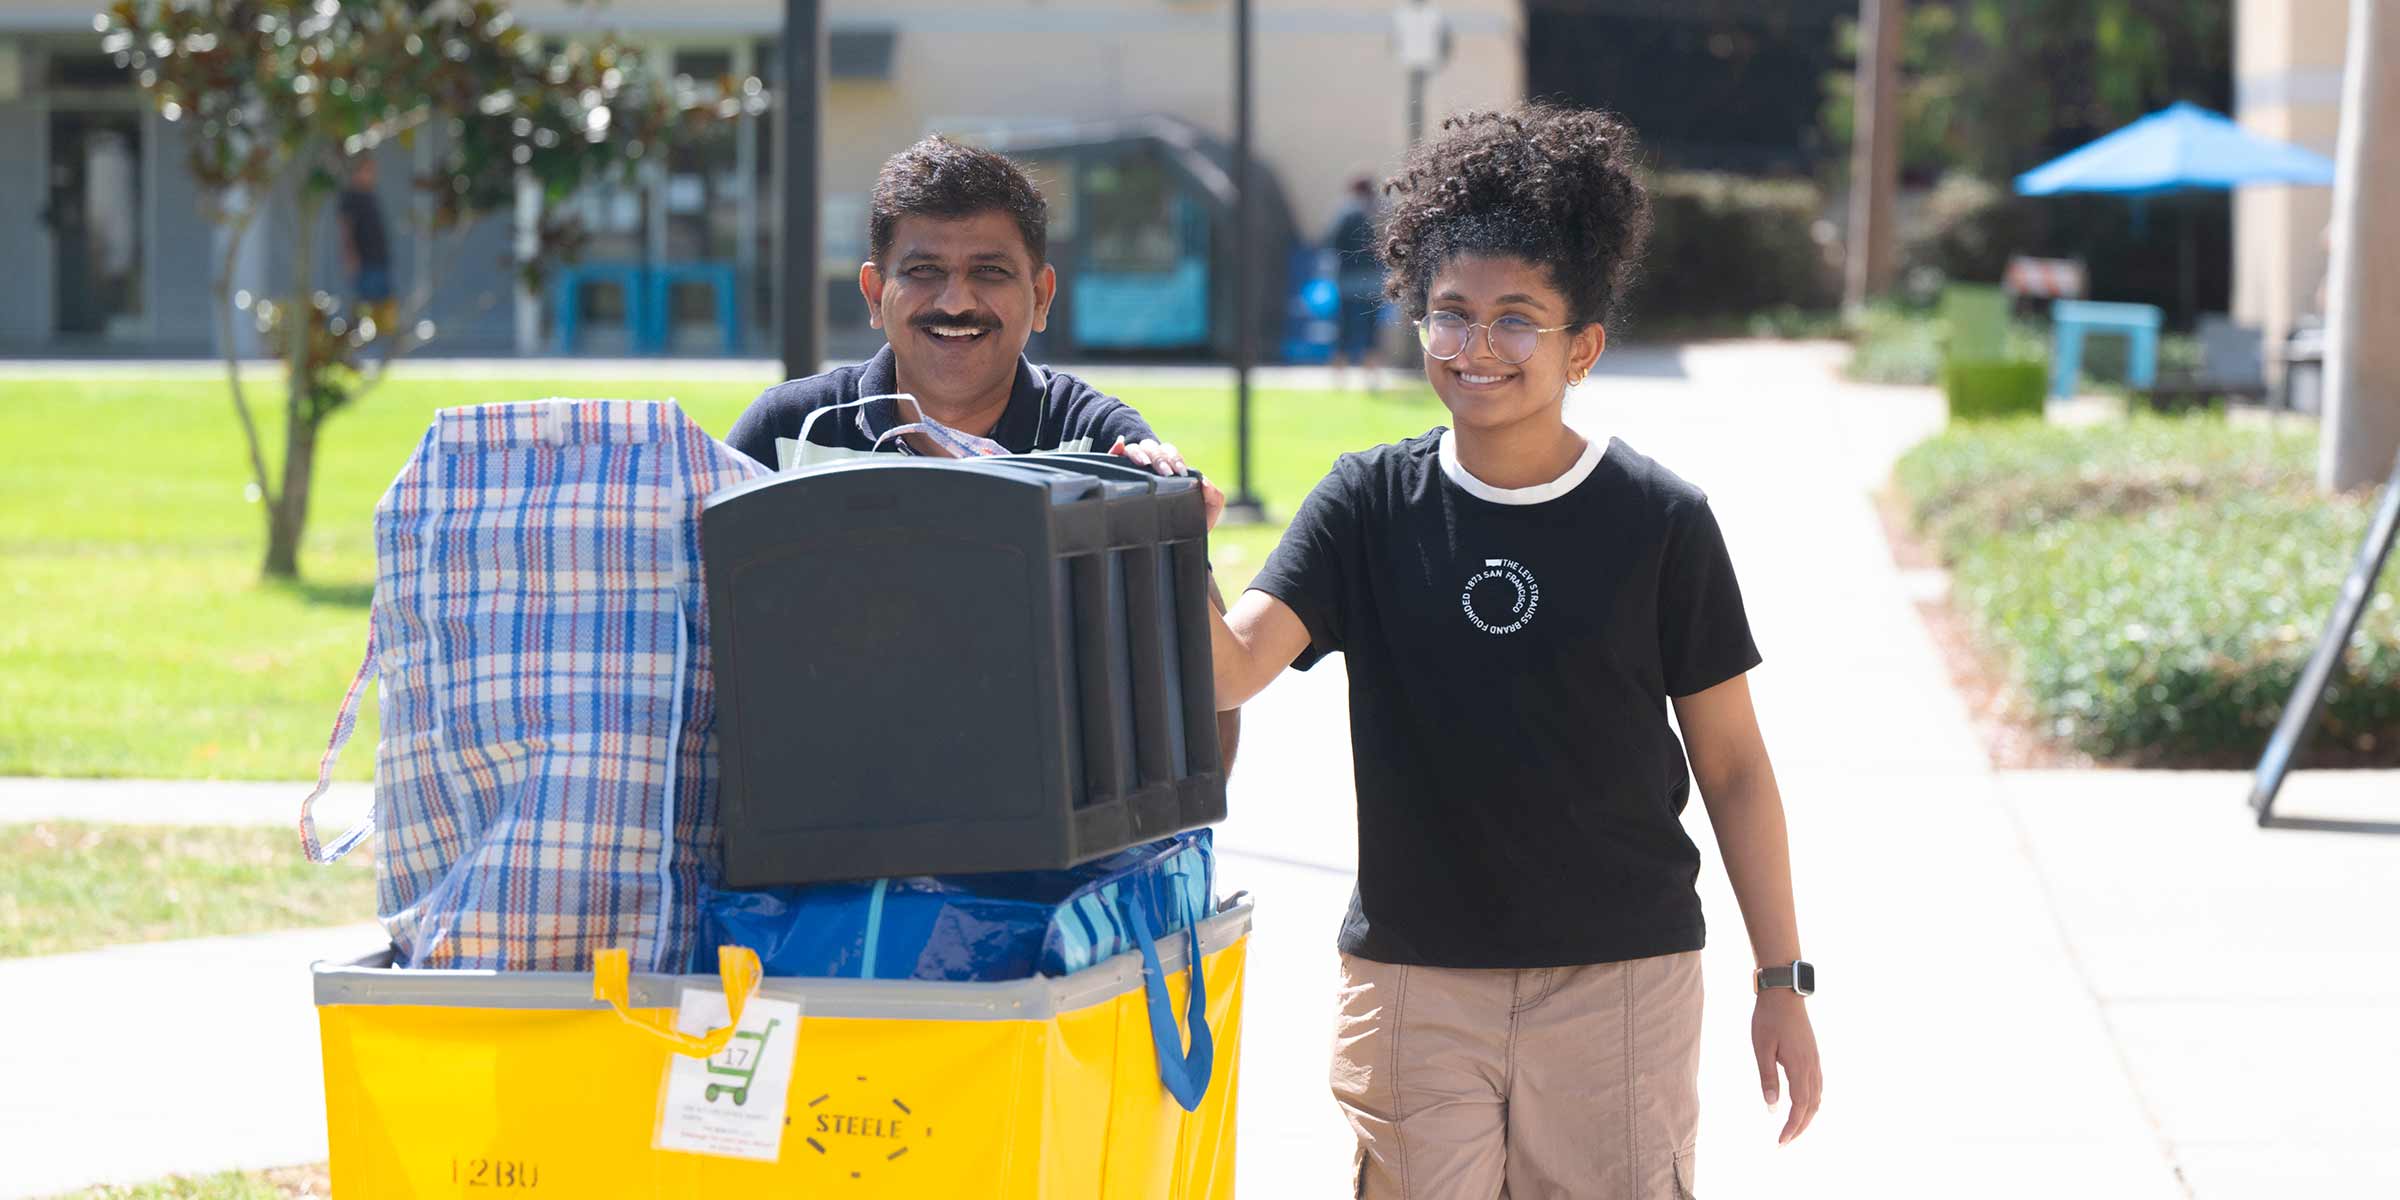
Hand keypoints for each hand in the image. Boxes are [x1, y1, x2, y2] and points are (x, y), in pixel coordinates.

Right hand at [1111, 436, 1226, 528]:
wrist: (1172, 545)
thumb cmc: (1189, 523)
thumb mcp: (1207, 512)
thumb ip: (1215, 497)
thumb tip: (1205, 483)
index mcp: (1172, 469)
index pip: (1170, 452)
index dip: (1174, 459)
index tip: (1179, 474)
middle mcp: (1153, 466)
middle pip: (1152, 448)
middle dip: (1160, 458)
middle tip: (1165, 473)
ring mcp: (1135, 471)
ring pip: (1135, 449)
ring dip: (1139, 452)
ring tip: (1144, 463)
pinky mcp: (1119, 478)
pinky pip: (1114, 457)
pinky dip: (1116, 448)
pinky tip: (1119, 446)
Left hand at [1753, 989, 1820, 1144]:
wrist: (1784, 994)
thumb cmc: (1768, 1019)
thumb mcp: (1762, 1049)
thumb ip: (1768, 1078)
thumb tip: (1771, 1108)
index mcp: (1799, 1067)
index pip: (1800, 1107)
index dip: (1791, 1127)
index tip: (1780, 1143)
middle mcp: (1812, 1067)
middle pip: (1811, 1107)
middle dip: (1800, 1128)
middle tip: (1784, 1143)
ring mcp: (1815, 1062)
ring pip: (1817, 1098)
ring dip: (1806, 1118)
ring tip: (1792, 1130)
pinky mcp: (1813, 1057)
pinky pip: (1817, 1087)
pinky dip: (1811, 1103)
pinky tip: (1802, 1107)